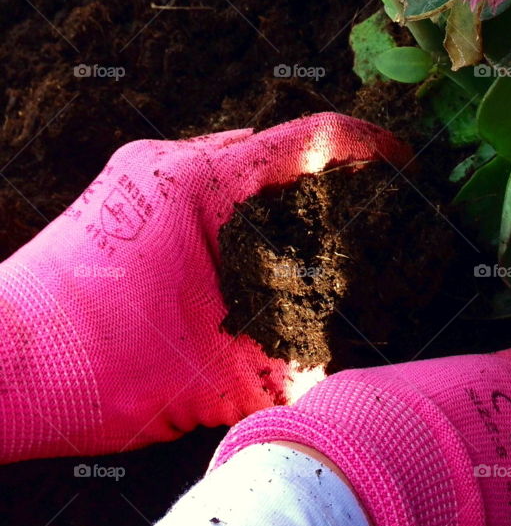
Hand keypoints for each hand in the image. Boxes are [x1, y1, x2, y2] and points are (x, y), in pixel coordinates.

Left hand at [0, 115, 409, 461]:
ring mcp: (133, 176)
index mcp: (198, 186)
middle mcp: (164, 163)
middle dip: (321, 179)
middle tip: (361, 219)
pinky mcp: (115, 198)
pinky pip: (193, 187)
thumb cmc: (92, 369)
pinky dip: (231, 213)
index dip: (365, 144)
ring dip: (271, 200)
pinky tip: (242, 263)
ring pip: (228, 169)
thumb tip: (347, 383)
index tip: (404, 157)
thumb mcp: (211, 379)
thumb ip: (290, 375)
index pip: (305, 141)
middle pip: (268, 151)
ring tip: (305, 247)